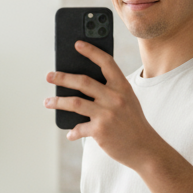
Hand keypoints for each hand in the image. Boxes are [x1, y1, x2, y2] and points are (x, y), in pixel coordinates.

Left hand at [45, 40, 160, 169]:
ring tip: (47, 102)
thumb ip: (111, 91)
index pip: (106, 62)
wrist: (145, 148)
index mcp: (122, 87)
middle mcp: (115, 98)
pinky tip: (70, 133)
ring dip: (57, 102)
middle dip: (62, 77)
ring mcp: (107, 114)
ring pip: (74, 102)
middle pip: (83, 81)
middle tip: (49, 76)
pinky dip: (73, 131)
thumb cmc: (133, 123)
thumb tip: (82, 86)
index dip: (91, 51)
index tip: (77, 44)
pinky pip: (79, 128)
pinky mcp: (100, 131)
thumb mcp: (128, 101)